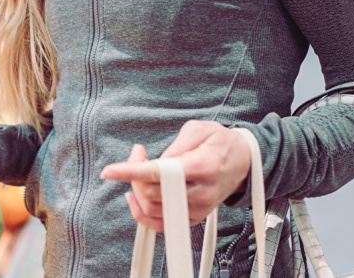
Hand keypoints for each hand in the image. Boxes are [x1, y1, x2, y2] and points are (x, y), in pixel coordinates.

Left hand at [100, 120, 251, 230]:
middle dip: (133, 174)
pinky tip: (136, 195)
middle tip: (137, 154)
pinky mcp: (194, 217)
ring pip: (153, 210)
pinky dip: (142, 212)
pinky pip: (160, 224)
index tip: (110, 171)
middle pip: (152, 193)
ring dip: (137, 190)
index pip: (161, 173)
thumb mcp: (200, 129)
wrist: (244, 162)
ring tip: (139, 170)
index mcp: (201, 166)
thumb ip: (177, 144)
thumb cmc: (220, 143)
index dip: (132, 171)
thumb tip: (155, 162)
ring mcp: (197, 208)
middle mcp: (200, 192)